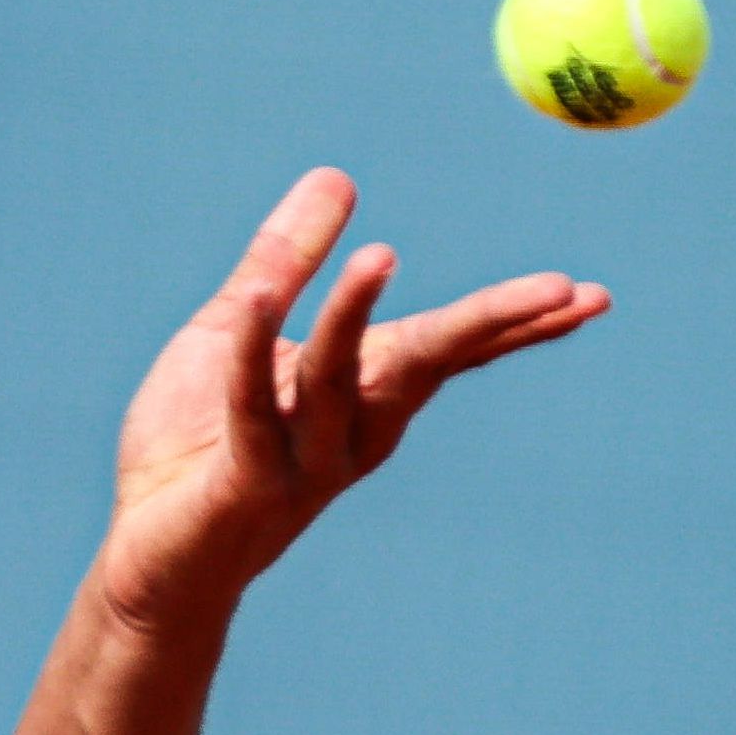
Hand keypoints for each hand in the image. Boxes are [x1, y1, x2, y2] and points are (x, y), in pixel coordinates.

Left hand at [100, 168, 608, 637]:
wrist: (145, 559)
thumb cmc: (193, 444)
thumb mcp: (237, 329)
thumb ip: (285, 260)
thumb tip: (337, 176)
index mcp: (361, 393)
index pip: (451, 350)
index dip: (517, 323)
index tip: (589, 296)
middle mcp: (348, 431)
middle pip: (426, 364)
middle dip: (491, 326)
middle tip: (561, 290)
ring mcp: (299, 462)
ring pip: (335, 382)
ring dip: (354, 318)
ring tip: (379, 255)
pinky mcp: (242, 485)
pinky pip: (249, 409)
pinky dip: (252, 354)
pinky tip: (257, 304)